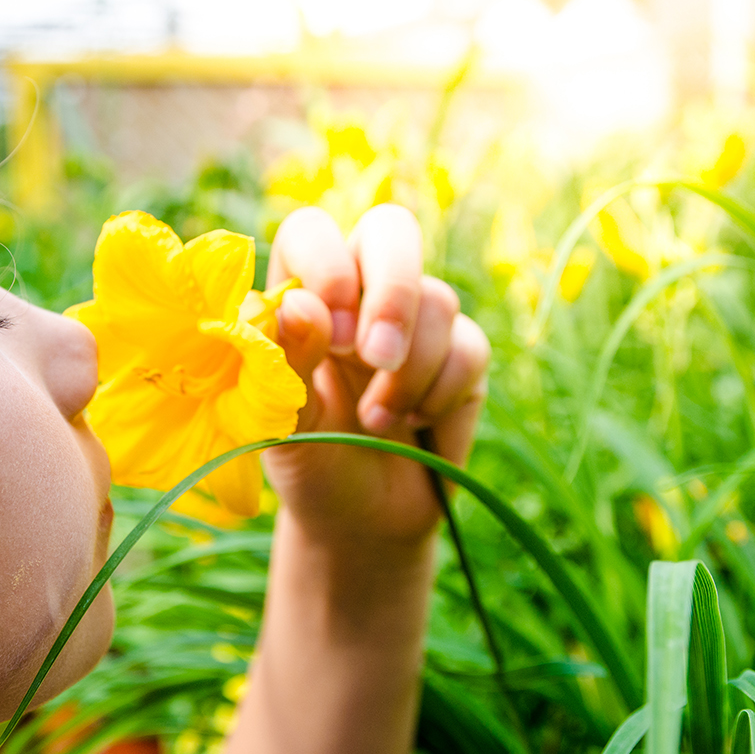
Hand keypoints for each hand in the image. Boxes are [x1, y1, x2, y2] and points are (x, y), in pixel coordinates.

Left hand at [264, 204, 489, 554]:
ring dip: (409, 369)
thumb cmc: (309, 462)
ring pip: (437, 299)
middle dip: (392, 291)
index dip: (326, 263)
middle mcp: (359, 291)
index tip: (327, 329)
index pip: (312, 232)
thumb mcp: (284, 426)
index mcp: (300, 292)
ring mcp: (416, 319)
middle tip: (375, 357)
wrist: (361, 522)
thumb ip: (288, 365)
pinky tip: (413, 424)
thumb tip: (301, 305)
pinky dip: (440, 391)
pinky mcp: (462, 355)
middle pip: (391, 230)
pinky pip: (470, 347)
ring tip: (375, 421)